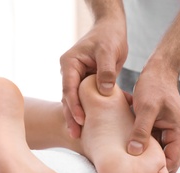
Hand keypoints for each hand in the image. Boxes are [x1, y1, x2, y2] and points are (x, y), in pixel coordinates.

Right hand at [60, 19, 126, 137]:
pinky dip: (89, 110)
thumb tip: (105, 92)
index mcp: (70, 63)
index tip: (81, 120)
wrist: (111, 28)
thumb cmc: (109, 36)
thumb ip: (106, 71)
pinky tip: (92, 125)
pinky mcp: (86, 83)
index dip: (74, 105)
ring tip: (80, 136)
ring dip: (78, 117)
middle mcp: (70, 72)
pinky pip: (85, 99)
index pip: (69, 88)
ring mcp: (76, 78)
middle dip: (71, 117)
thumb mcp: (108, 51)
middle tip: (76, 135)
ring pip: (75, 101)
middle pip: (68, 98)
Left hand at [128, 61, 179, 172]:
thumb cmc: (155, 86)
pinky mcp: (159, 129)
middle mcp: (177, 136)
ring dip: (145, 160)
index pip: (172, 163)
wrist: (158, 71)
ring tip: (129, 168)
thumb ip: (141, 130)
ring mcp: (168, 133)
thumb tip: (135, 152)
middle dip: (151, 170)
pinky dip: (142, 149)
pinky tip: (128, 152)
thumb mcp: (146, 107)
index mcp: (179, 133)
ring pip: (157, 154)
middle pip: (165, 161)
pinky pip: (152, 144)